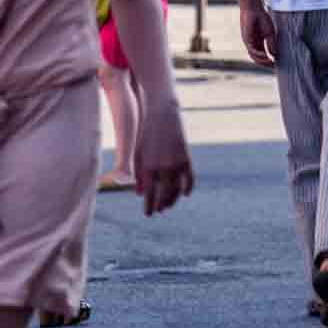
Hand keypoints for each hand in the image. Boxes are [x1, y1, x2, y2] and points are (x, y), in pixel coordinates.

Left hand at [131, 96, 194, 217]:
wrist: (161, 114)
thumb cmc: (145, 133)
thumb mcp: (138, 153)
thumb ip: (138, 174)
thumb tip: (139, 193)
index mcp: (148, 167)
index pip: (149, 193)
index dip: (149, 205)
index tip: (148, 214)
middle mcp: (163, 167)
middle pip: (163, 194)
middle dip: (161, 205)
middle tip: (159, 212)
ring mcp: (176, 163)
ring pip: (177, 189)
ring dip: (173, 199)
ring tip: (169, 205)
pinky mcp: (186, 158)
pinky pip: (190, 178)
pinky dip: (188, 188)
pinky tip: (185, 194)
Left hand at [240, 6, 276, 66]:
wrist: (254, 10)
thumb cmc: (262, 19)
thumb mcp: (270, 34)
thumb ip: (271, 44)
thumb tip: (275, 56)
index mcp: (259, 43)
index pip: (264, 56)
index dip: (269, 61)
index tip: (276, 64)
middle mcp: (254, 45)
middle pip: (258, 59)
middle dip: (265, 63)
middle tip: (273, 66)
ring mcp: (250, 43)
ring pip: (254, 57)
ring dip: (262, 61)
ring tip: (270, 62)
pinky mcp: (247, 40)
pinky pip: (252, 51)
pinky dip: (259, 55)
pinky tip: (266, 56)